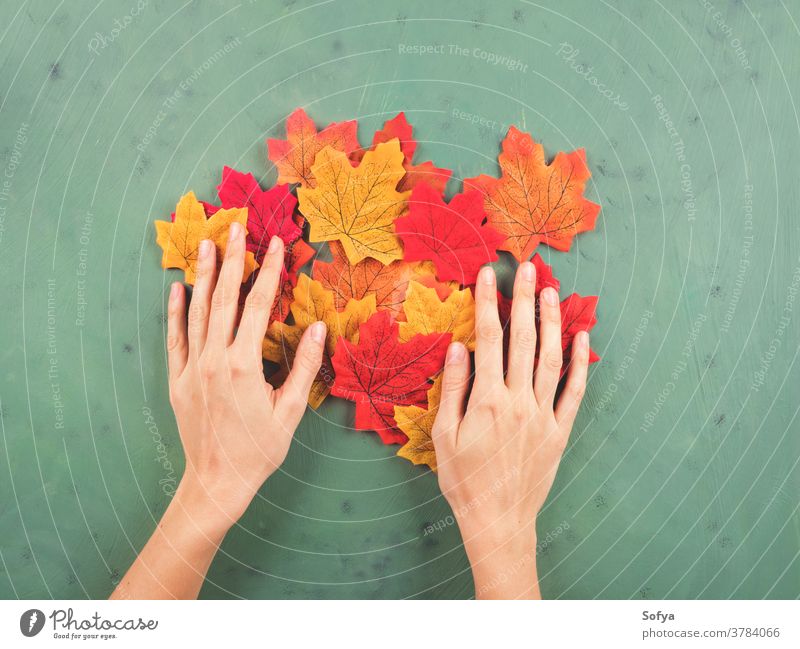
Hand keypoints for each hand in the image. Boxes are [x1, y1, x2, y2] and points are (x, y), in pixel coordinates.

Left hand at [112, 224, 324, 598]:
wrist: (217, 482)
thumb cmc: (259, 450)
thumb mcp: (290, 411)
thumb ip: (302, 367)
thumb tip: (317, 329)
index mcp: (244, 366)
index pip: (257, 307)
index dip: (267, 273)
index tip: (274, 245)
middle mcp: (214, 360)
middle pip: (224, 300)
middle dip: (231, 261)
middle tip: (236, 229)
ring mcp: (192, 369)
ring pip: (197, 312)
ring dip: (202, 277)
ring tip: (206, 245)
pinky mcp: (178, 380)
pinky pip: (175, 339)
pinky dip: (175, 313)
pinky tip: (176, 290)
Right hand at [431, 262, 590, 598]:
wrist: (499, 521)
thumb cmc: (464, 480)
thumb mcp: (444, 436)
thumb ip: (454, 389)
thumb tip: (458, 348)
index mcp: (486, 400)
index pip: (487, 339)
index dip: (487, 303)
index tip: (489, 275)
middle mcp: (518, 401)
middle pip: (523, 339)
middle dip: (523, 299)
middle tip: (526, 268)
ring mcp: (543, 414)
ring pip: (551, 358)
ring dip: (551, 321)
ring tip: (550, 291)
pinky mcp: (560, 430)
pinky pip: (574, 391)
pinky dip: (580, 362)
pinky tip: (582, 337)